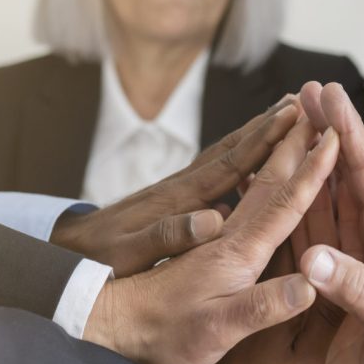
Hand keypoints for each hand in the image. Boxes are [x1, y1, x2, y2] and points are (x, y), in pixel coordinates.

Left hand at [50, 99, 299, 275]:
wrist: (63, 256)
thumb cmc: (98, 263)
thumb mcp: (132, 255)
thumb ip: (169, 237)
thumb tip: (213, 221)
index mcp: (178, 200)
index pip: (229, 165)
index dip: (262, 142)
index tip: (291, 116)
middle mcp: (180, 188)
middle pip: (231, 149)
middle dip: (266, 125)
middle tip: (300, 99)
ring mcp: (175, 192)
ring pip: (224, 156)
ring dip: (255, 136)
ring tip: (284, 116)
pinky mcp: (171, 202)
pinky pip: (214, 174)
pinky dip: (239, 160)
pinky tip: (253, 162)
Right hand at [298, 82, 363, 363]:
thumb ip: (352, 285)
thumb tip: (310, 258)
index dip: (346, 130)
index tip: (328, 93)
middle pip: (347, 170)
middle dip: (327, 130)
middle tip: (305, 91)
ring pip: (332, 193)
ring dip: (312, 159)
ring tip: (292, 125)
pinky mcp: (355, 264)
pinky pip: (323, 226)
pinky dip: (302, 201)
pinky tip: (285, 187)